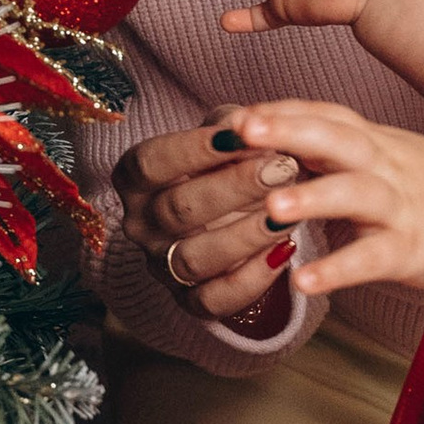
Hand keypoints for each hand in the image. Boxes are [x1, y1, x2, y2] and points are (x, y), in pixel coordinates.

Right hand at [112, 120, 305, 325]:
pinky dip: (252, 279)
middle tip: (281, 169)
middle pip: (177, 209)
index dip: (193, 149)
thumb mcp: (224, 139)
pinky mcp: (188, 301)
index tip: (240, 135)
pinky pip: (214, 299)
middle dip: (233, 188)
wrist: (229, 219)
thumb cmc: (223, 168)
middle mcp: (140, 225)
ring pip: (193, 258)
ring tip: (287, 214)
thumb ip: (231, 127)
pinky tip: (285, 251)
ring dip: (244, 235)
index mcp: (135, 181)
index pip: (150, 163)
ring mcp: (161, 266)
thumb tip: (244, 122)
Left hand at [228, 98, 423, 300]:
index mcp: (371, 141)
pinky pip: (371, 258)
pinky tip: (302, 281)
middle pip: (336, 138)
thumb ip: (330, 143)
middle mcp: (383, 165)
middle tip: (243, 131)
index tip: (234, 113)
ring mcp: (399, 206)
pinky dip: (337, 269)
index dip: (280, 111)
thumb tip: (266, 129)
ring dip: (313, 198)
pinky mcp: (410, 249)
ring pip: (354, 193)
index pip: (322, 115)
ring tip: (271, 208)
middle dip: (289, 131)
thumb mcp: (380, 154)